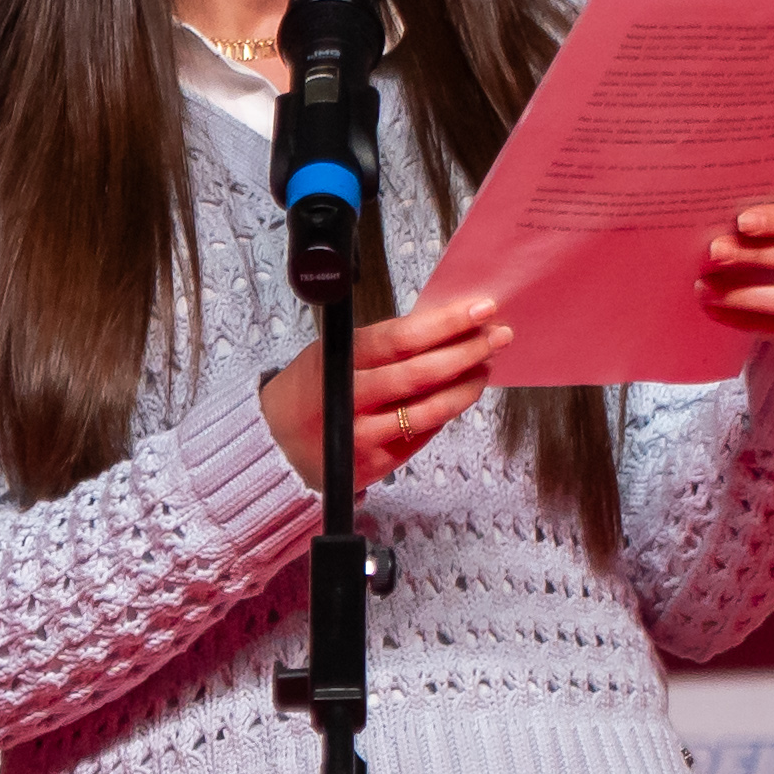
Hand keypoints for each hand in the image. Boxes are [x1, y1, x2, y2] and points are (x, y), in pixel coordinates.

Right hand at [254, 291, 512, 486]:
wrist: (275, 444)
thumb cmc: (312, 389)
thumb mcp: (332, 354)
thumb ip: (381, 346)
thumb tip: (443, 328)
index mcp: (338, 362)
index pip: (402, 338)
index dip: (447, 324)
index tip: (480, 309)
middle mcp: (349, 400)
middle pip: (422, 374)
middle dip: (468, 352)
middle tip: (498, 337)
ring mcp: (361, 436)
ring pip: (429, 411)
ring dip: (465, 387)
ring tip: (483, 368)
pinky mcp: (373, 464)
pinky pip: (421, 436)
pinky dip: (444, 414)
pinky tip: (456, 397)